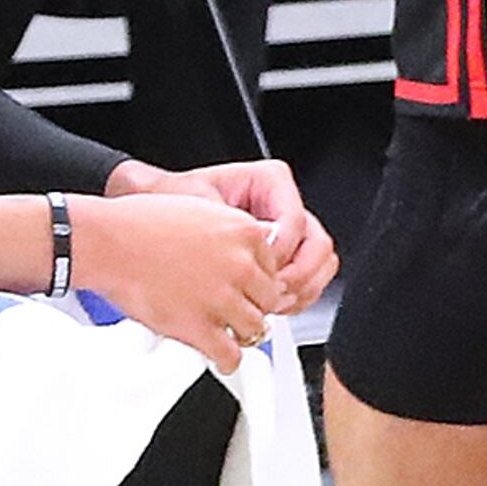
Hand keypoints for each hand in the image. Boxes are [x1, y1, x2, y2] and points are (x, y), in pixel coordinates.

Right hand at [73, 190, 286, 371]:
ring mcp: (222, 297)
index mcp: (244, 232)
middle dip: (253, 307)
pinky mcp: (199, 326)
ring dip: (243, 335)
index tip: (246, 288)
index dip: (257, 281)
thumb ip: (230, 231)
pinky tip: (221, 358)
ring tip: (230, 335)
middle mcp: (240, 264)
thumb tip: (249, 248)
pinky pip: (231, 354)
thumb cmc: (141, 223)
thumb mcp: (201, 208)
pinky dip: (228, 361)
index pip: (273, 267)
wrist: (108, 242)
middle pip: (269, 300)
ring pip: (256, 329)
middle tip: (238, 312)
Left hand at [175, 156, 337, 313]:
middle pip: (318, 245)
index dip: (281, 251)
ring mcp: (292, 231)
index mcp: (272, 180)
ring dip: (301, 290)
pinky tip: (271, 305)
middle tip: (273, 293)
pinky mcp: (288, 254)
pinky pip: (309, 279)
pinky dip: (296, 297)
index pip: (295, 220)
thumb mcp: (197, 200)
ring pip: (321, 265)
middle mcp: (287, 204)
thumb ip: (228, 220)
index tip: (260, 269)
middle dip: (299, 275)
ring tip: (271, 303)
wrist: (165, 206)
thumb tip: (260, 243)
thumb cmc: (181, 197)